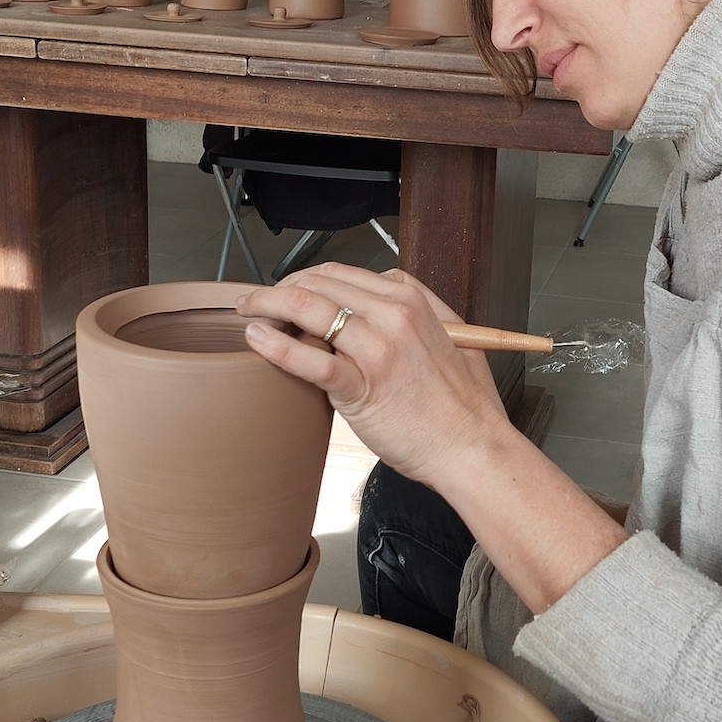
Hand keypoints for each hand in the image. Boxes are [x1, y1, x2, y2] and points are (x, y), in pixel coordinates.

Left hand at [234, 264, 510, 489]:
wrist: (473, 448)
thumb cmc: (462, 404)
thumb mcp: (451, 337)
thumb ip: (419, 310)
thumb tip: (382, 296)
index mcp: (412, 301)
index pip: (343, 273)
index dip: (307, 279)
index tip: (289, 292)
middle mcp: (394, 316)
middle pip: (320, 284)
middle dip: (280, 288)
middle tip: (258, 302)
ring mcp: (377, 350)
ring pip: (310, 310)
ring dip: (269, 305)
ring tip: (248, 312)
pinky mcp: (363, 387)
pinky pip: (312, 359)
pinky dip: (278, 345)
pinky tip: (257, 338)